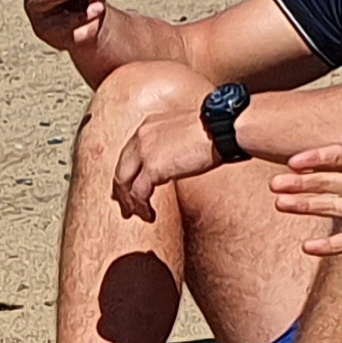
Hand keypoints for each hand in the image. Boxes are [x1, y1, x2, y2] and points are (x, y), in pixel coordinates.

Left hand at [110, 105, 217, 219]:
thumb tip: (171, 162)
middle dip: (121, 192)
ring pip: (125, 183)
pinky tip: (149, 214)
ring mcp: (144, 152)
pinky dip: (142, 207)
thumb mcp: (182, 133)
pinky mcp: (153, 167)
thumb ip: (169, 145)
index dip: (126, 174)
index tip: (128, 188)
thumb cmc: (213, 129)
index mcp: (148, 127)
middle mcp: (142, 137)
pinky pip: (138, 193)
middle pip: (121, 170)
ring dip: (130, 203)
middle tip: (126, 207)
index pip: (128, 154)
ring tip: (136, 215)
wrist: (220, 127)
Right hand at [274, 128, 341, 262]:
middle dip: (301, 183)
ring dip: (306, 207)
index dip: (316, 159)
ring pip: (332, 208)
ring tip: (281, 206)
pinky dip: (328, 245)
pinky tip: (308, 246)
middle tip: (275, 186)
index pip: (341, 158)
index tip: (293, 163)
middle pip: (328, 182)